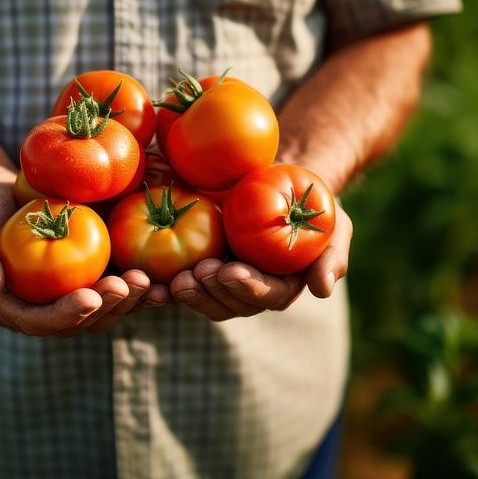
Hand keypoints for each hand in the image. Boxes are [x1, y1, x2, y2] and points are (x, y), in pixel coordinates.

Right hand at [0, 185, 149, 335]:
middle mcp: (47, 310)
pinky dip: (142, 285)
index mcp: (14, 308)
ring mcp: (74, 295)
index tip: (89, 296)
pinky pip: (121, 288)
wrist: (4, 196)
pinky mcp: (96, 277)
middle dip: (109, 307)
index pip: (41, 321)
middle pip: (82, 321)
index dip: (67, 314)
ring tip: (148, 280)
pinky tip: (163, 273)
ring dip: (131, 300)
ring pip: (108, 310)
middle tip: (130, 285)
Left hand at [159, 203, 352, 320]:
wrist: (275, 174)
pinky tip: (144, 281)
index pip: (267, 296)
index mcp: (282, 285)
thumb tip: (323, 290)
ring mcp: (221, 279)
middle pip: (230, 304)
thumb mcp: (333, 221)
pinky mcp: (195, 265)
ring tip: (174, 281)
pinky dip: (161, 286)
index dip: (248, 287)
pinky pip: (177, 281)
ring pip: (203, 298)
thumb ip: (331, 254)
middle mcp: (250, 290)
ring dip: (189, 293)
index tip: (231, 270)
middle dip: (213, 292)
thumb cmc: (311, 199)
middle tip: (197, 273)